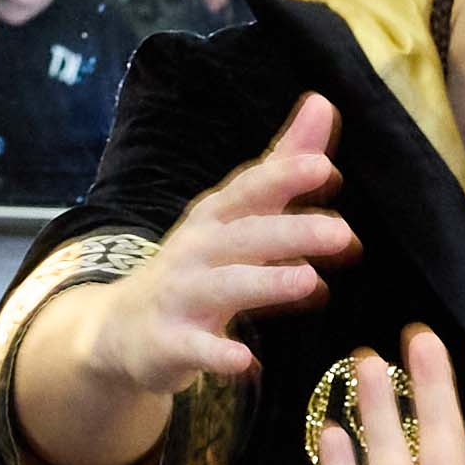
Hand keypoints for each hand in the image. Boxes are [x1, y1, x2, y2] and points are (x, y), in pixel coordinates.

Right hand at [79, 92, 358, 400]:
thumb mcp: (235, 214)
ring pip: (225, 287)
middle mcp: (197, 250)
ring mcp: (180, 296)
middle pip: (245, 237)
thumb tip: (322, 103)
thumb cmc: (196, 266)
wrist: (122, 329)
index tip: (324, 168)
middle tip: (342, 233)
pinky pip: (195, 348)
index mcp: (216, 217)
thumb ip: (282, 165)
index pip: (250, 190)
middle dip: (290, 232)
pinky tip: (246, 361)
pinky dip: (217, 354)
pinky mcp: (170, 343)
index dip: (284, 178)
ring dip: (264, 284)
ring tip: (308, 282)